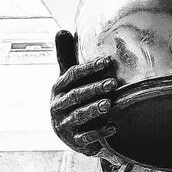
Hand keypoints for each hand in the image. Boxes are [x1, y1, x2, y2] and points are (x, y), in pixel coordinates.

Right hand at [49, 30, 119, 156]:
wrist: (68, 132)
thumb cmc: (72, 99)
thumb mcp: (68, 80)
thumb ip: (67, 57)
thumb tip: (62, 30)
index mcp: (57, 89)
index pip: (71, 75)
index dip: (89, 68)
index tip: (107, 61)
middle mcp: (57, 107)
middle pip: (75, 96)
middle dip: (94, 88)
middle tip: (113, 83)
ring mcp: (65, 125)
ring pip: (79, 116)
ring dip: (94, 109)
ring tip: (109, 104)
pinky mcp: (74, 141)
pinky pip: (86, 137)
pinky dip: (100, 133)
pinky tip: (114, 127)